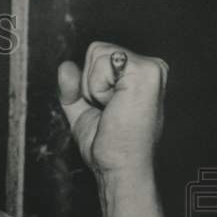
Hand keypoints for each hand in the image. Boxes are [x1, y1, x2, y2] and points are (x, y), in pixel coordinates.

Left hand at [57, 41, 168, 176]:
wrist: (119, 166)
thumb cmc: (108, 145)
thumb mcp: (83, 111)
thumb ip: (72, 87)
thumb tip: (66, 66)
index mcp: (140, 75)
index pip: (99, 56)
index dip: (87, 84)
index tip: (103, 110)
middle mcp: (151, 67)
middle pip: (96, 51)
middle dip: (89, 85)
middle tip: (107, 112)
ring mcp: (151, 67)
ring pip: (98, 53)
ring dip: (93, 88)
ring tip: (111, 110)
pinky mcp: (146, 70)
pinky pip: (102, 61)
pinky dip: (97, 87)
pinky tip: (113, 106)